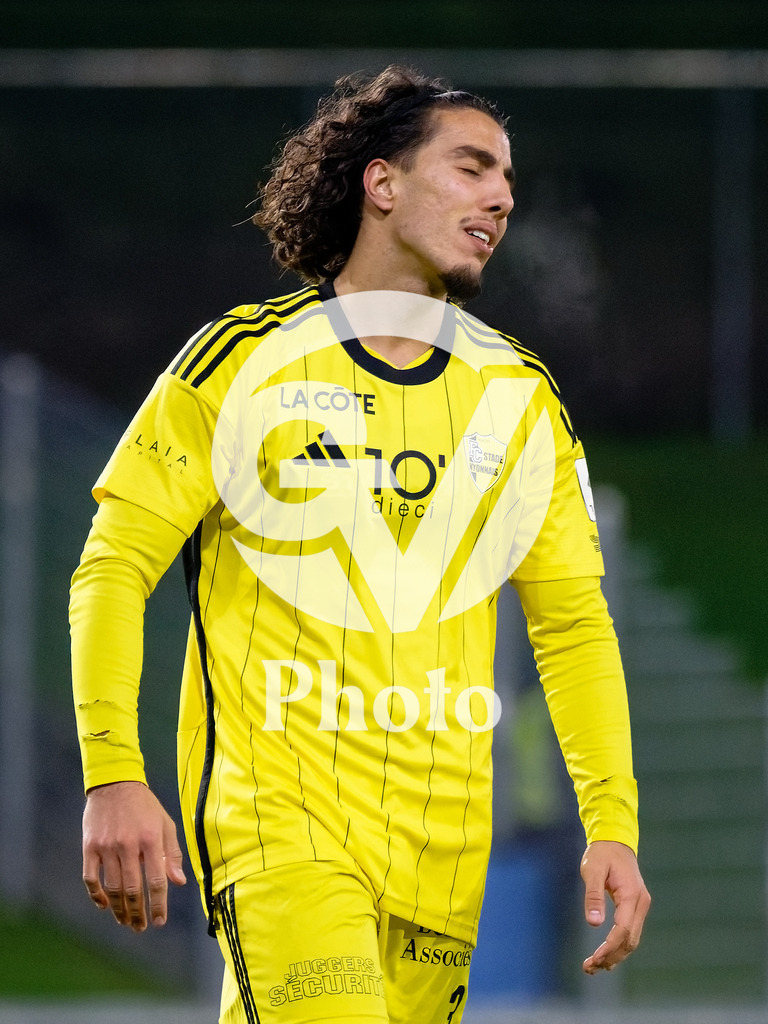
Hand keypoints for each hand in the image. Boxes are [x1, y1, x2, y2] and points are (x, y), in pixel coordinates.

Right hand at [82, 780, 186, 931]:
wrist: (115, 783)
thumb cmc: (145, 806)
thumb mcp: (165, 824)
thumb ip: (173, 854)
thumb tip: (179, 883)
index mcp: (151, 839)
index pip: (156, 880)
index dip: (158, 904)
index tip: (159, 921)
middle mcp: (128, 845)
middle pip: (133, 889)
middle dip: (138, 913)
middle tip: (140, 927)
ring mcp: (107, 846)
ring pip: (112, 888)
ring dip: (119, 910)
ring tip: (125, 922)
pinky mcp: (90, 846)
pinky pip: (90, 878)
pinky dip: (96, 895)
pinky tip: (104, 905)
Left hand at [580, 840, 649, 973]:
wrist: (615, 841)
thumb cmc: (602, 854)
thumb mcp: (592, 870)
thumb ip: (593, 896)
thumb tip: (594, 924)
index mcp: (632, 895)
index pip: (623, 930)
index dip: (609, 947)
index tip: (594, 959)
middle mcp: (641, 903)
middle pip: (630, 940)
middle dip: (611, 956)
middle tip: (589, 968)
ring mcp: (640, 906)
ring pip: (631, 940)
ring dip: (615, 955)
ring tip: (593, 967)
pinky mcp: (635, 908)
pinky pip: (629, 932)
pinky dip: (618, 946)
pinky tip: (605, 956)